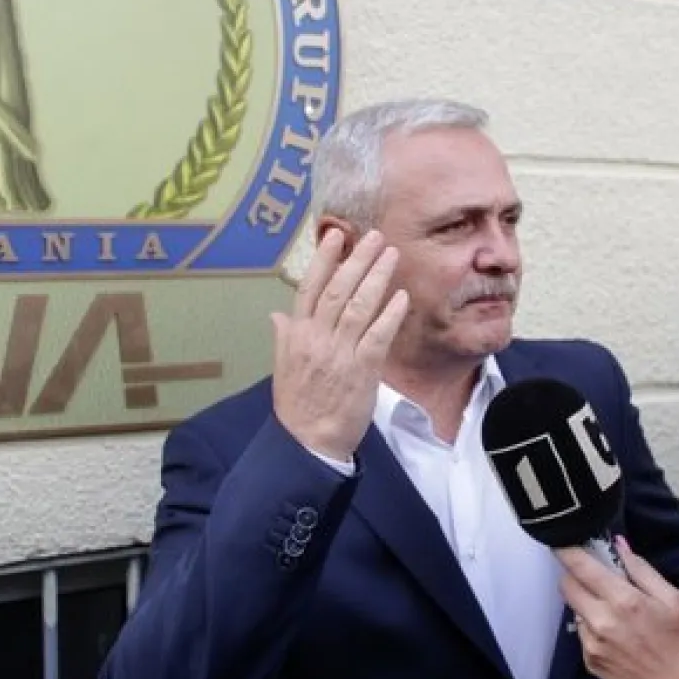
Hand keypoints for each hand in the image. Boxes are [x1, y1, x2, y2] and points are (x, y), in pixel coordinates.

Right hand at [270, 229, 409, 462]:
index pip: (309, 288)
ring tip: (391, 255)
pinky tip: (400, 296)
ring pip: (358, 307)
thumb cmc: (298, 406)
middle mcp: (316, 339)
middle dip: (357, 260)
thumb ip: (284, 337)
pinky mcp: (361, 371)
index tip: (336, 235)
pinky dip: (389, 315)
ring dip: (376, 278)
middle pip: (337, 290)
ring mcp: (339, 354)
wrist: (307, 443)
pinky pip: (377, 336)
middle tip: (374, 237)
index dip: (324, 260)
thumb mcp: (283, 368)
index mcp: (296, 335)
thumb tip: (277, 314)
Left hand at [557, 536, 678, 678]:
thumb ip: (641, 569)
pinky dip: (593, 628)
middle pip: (566, 585)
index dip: (566, 550)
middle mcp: (601, 622)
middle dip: (575, 575)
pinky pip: (582, 634)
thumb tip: (618, 545)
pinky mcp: (590, 662)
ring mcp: (593, 644)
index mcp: (623, 601)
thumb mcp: (672, 598)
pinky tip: (617, 636)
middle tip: (594, 576)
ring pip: (574, 610)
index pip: (580, 566)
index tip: (563, 542)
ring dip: (587, 603)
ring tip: (615, 612)